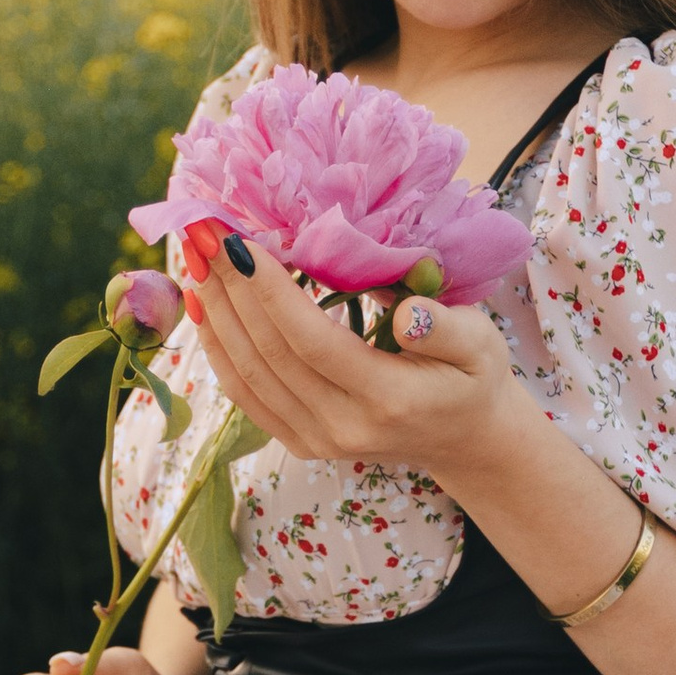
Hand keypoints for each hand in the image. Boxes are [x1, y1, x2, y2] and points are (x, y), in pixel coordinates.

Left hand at [182, 233, 520, 483]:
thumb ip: (445, 327)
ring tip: (193, 257)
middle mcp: (344, 428)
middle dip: (229, 288)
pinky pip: (245, 395)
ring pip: (247, 374)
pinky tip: (202, 305)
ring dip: (214, 313)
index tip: (239, 239)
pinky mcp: (299, 443)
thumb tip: (406, 312)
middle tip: (202, 232)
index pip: (312, 340)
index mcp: (390, 399)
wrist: (464, 437)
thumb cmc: (472, 375)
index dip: (269, 289)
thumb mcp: (482, 343)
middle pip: (269, 354)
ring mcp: (317, 440)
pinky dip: (218, 348)